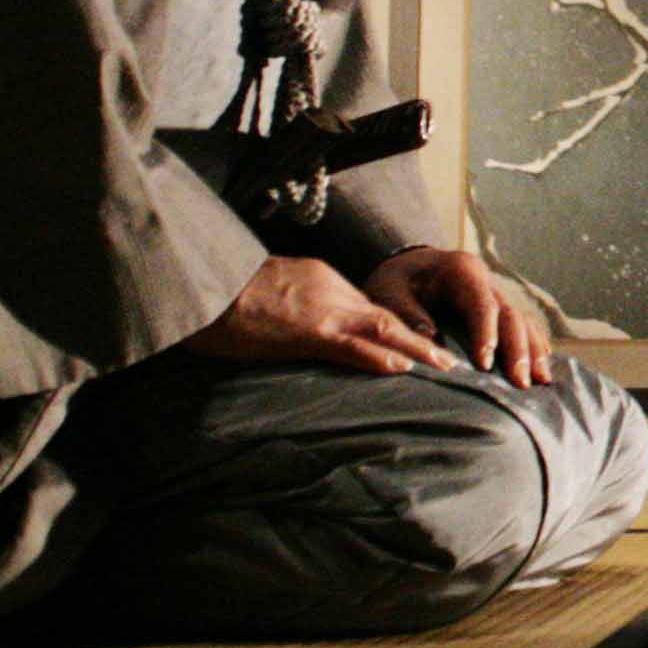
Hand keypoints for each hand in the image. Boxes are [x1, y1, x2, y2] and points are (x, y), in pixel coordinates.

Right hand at [192, 255, 458, 374]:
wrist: (200, 280)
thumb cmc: (220, 292)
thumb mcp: (266, 291)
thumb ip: (290, 306)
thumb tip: (295, 328)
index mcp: (319, 278)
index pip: (365, 306)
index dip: (394, 327)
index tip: (416, 344)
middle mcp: (330, 288)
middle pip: (385, 314)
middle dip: (419, 336)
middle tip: (447, 358)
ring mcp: (322, 308)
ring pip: (382, 327)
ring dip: (417, 348)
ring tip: (444, 366)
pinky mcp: (308, 331)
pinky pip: (353, 346)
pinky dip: (381, 357)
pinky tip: (404, 368)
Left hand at [368, 245, 552, 387]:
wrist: (405, 266)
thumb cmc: (396, 280)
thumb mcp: (389, 293)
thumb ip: (408, 316)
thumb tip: (432, 344)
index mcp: (461, 271)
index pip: (481, 304)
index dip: (486, 334)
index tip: (485, 365)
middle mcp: (485, 281)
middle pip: (510, 315)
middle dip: (518, 350)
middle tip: (520, 383)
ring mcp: (495, 294)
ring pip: (523, 321)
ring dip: (532, 351)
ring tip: (540, 381)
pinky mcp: (498, 310)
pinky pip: (523, 326)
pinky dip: (533, 346)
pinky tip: (540, 369)